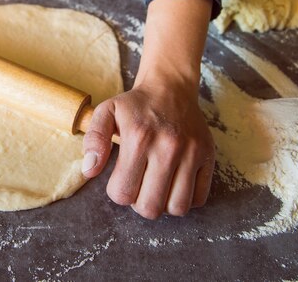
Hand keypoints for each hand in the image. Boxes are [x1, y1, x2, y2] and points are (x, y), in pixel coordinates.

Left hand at [82, 82, 214, 218]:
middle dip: (138, 203)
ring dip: (163, 204)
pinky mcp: (208, 157)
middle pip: (150, 207)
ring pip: (177, 208)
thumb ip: (94, 140)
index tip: (120, 179)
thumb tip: (89, 171)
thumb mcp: (106, 112)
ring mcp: (192, 153)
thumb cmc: (135, 106)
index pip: (123, 193)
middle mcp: (168, 147)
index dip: (117, 192)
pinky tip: (174, 184)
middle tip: (138, 186)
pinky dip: (185, 199)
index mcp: (139, 138)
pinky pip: (199, 199)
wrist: (171, 88)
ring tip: (156, 187)